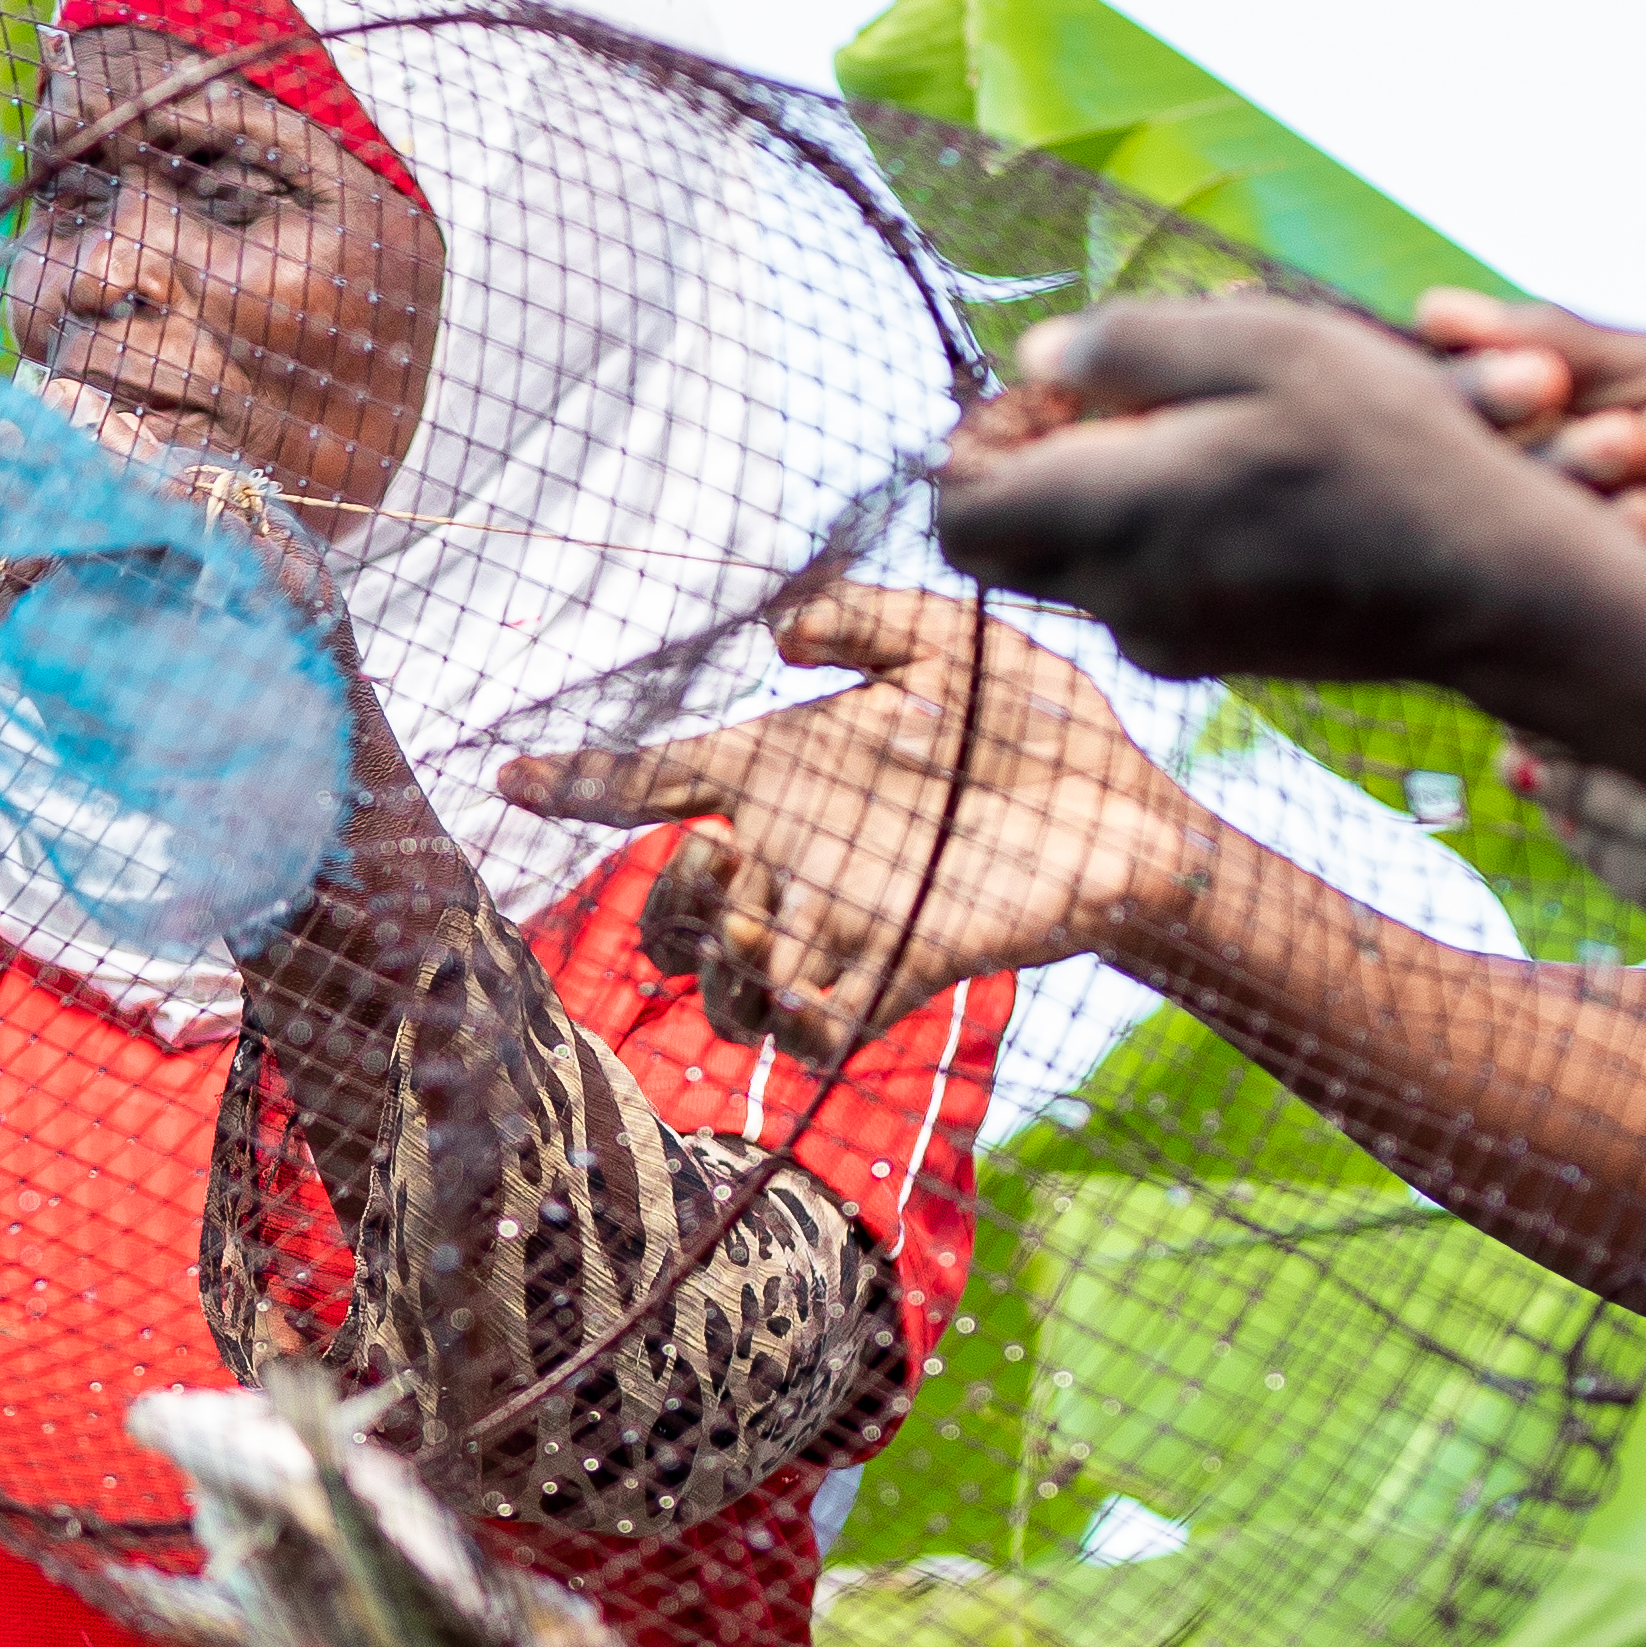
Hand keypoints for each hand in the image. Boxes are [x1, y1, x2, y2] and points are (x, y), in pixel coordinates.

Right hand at [501, 587, 1206, 1058]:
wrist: (1135, 807)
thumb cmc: (1042, 724)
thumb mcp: (949, 641)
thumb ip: (862, 620)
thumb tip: (775, 636)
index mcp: (782, 771)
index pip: (651, 782)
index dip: (575, 782)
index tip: (510, 777)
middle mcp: (794, 857)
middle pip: (669, 907)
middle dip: (660, 898)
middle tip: (714, 857)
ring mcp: (840, 924)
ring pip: (721, 981)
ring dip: (711, 955)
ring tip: (752, 918)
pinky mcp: (902, 971)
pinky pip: (813, 1026)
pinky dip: (787, 1014)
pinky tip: (796, 976)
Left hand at [930, 295, 1632, 686]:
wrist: (1498, 586)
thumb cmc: (1392, 452)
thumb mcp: (1269, 347)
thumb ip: (1133, 347)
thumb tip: (1036, 358)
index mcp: (1109, 518)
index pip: (959, 509)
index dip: (980, 442)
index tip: (1055, 391)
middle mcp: (1117, 599)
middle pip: (1005, 546)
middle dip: (1029, 469)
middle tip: (1115, 404)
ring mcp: (1167, 639)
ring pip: (1076, 566)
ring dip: (1103, 497)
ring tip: (1201, 433)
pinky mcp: (1217, 656)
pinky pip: (1142, 590)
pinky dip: (1159, 536)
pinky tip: (1245, 486)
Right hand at [1416, 292, 1645, 642]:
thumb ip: (1560, 342)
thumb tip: (1428, 307)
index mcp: (1537, 428)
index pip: (1454, 400)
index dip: (1476, 385)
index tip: (1539, 378)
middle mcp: (1522, 497)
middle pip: (1459, 464)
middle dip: (1524, 435)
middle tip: (1613, 429)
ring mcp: (1538, 568)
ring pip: (1491, 528)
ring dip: (1567, 482)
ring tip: (1641, 469)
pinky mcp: (1559, 637)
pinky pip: (1530, 595)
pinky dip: (1590, 548)